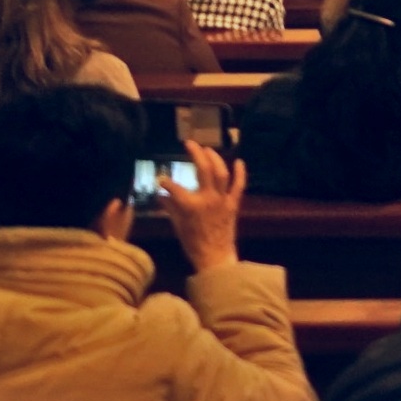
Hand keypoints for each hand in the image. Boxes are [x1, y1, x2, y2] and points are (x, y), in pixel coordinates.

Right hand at [159, 140, 244, 271]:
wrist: (215, 256)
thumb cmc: (192, 243)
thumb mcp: (177, 225)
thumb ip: (169, 207)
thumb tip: (160, 195)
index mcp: (190, 205)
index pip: (174, 187)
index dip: (165, 182)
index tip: (161, 179)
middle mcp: (207, 198)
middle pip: (203, 169)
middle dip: (196, 154)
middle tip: (190, 144)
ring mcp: (222, 200)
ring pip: (221, 172)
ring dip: (215, 158)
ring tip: (208, 149)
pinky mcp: (233, 204)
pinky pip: (239, 185)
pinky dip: (240, 173)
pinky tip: (239, 161)